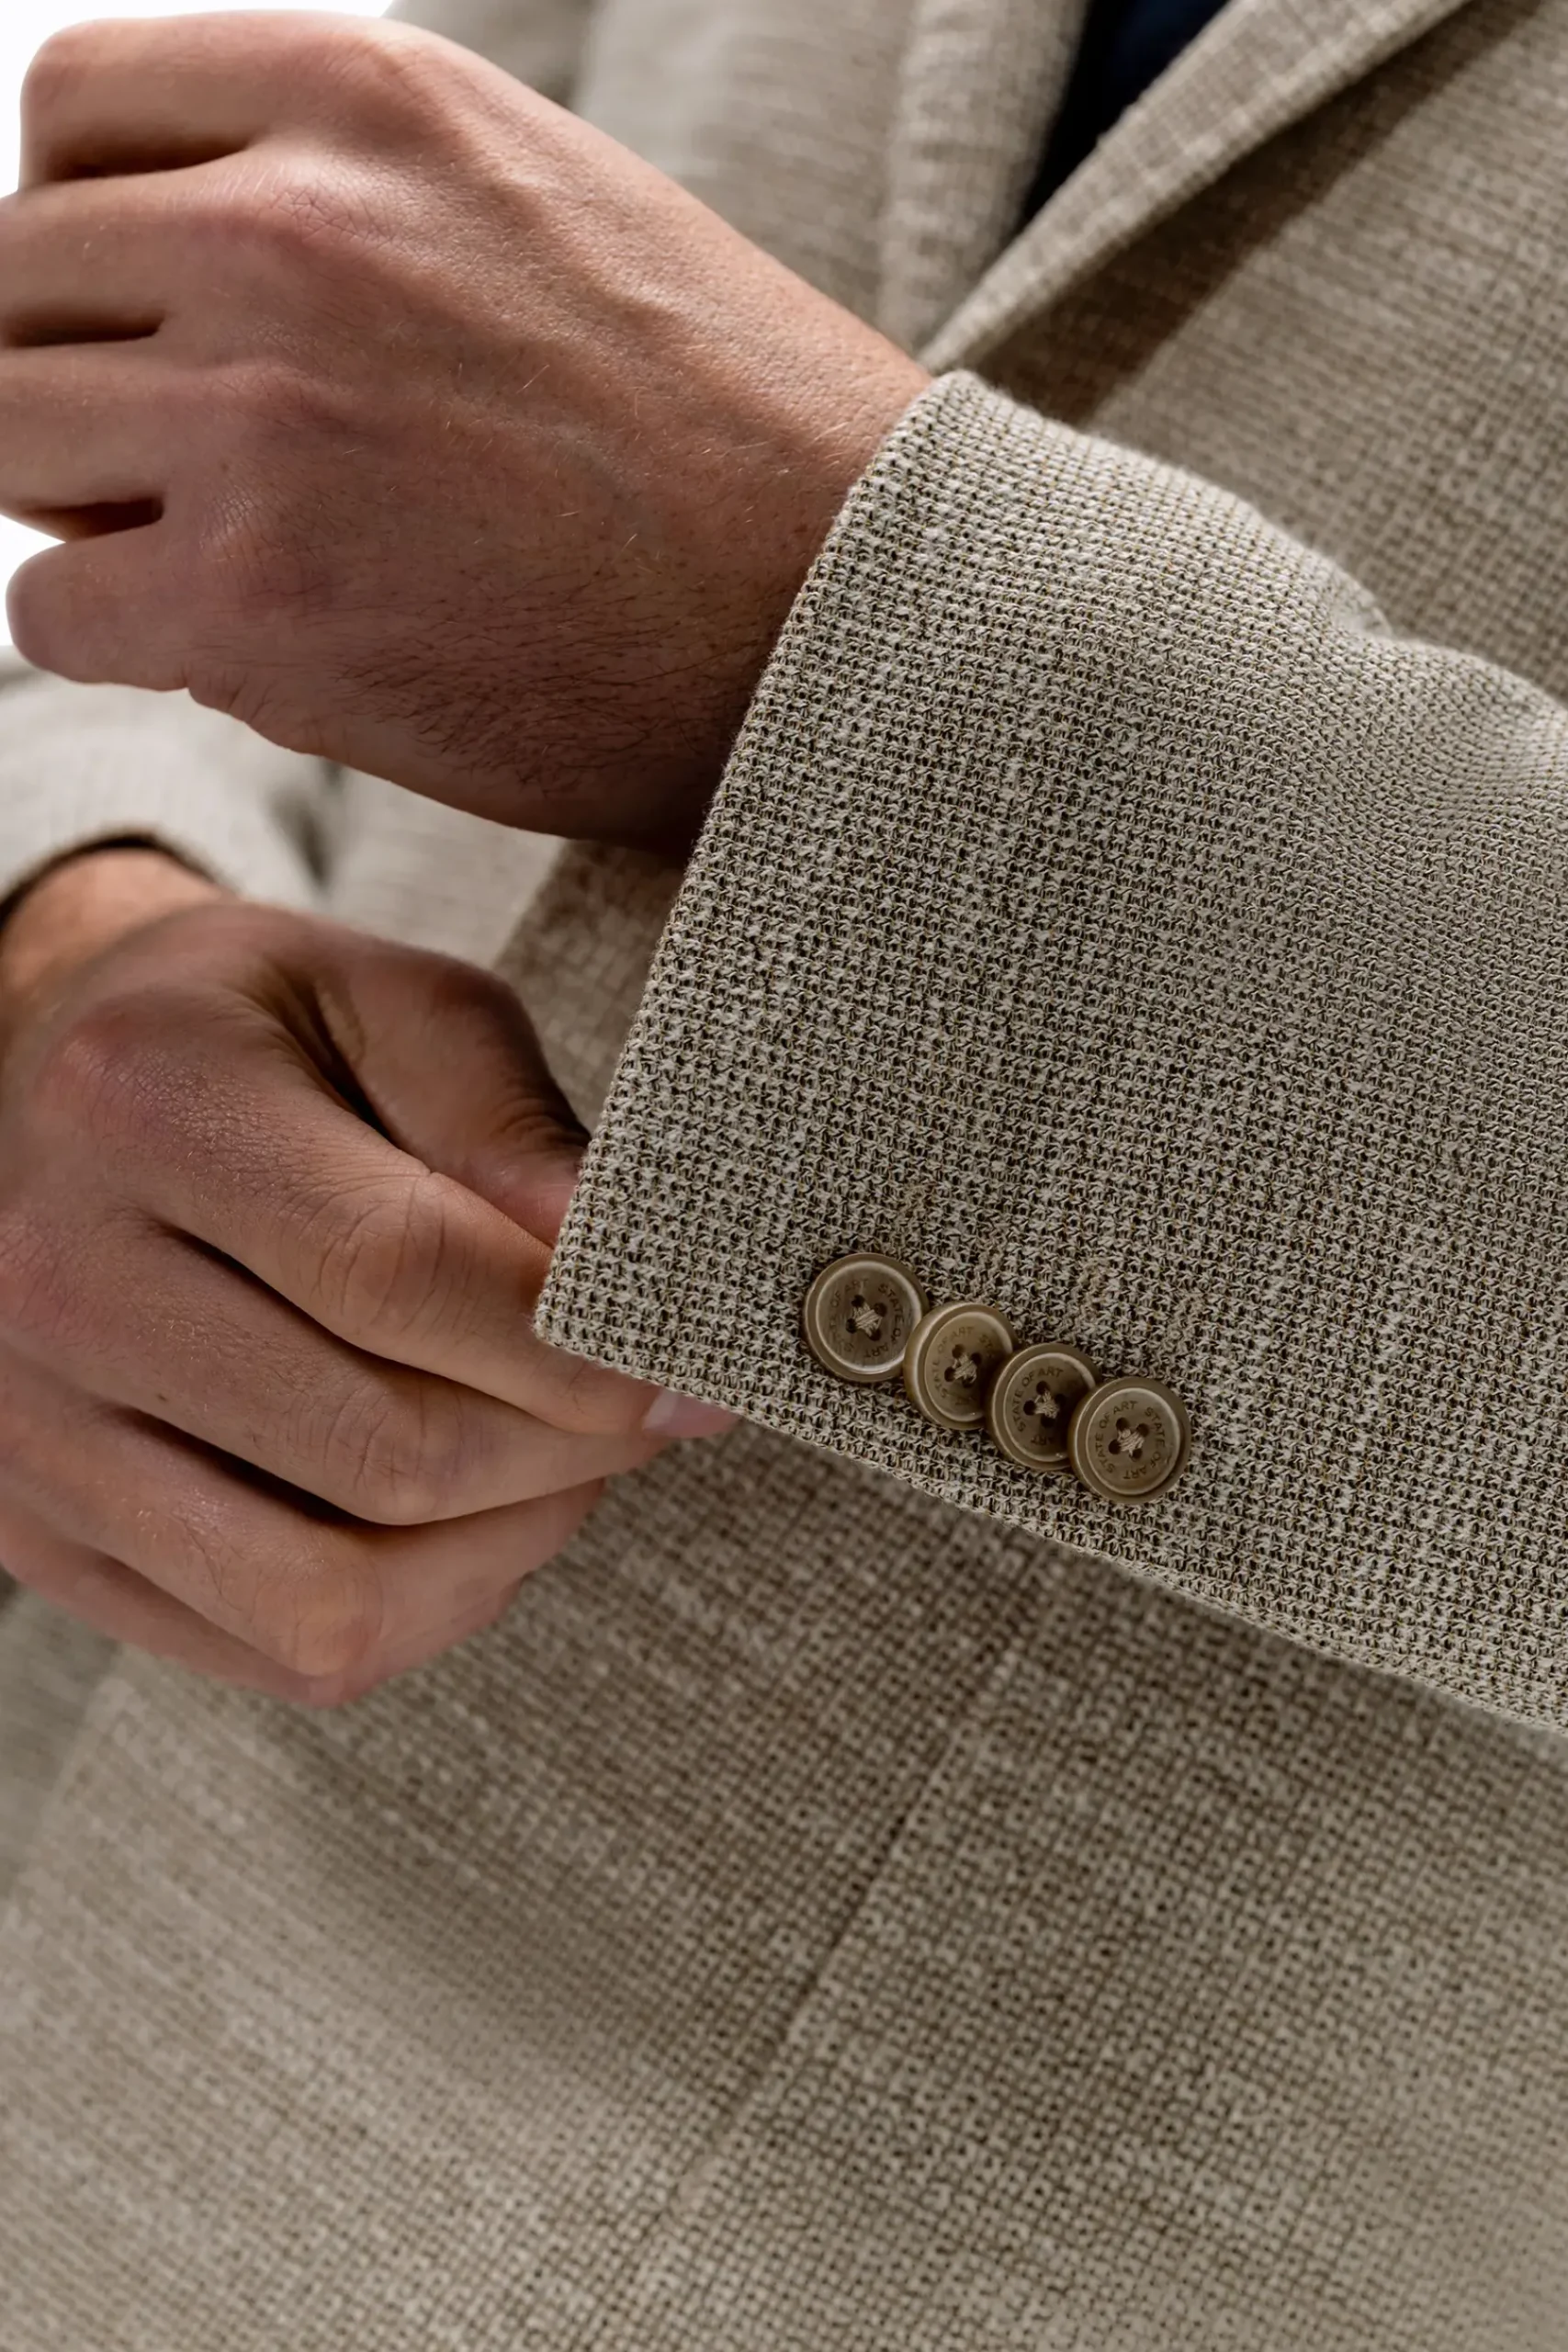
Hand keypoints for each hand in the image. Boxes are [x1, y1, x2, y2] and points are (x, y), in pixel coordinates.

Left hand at [0, 13, 928, 846]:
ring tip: (235, 559)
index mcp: (369, 98)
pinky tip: (255, 647)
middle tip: (193, 472)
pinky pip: (56, 606)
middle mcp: (293, 226)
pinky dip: (123, 637)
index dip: (86, 231)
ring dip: (94, 508)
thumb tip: (180, 259)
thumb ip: (358, 193)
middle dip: (82, 382)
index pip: (71, 111)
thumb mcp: (547, 206)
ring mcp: (262, 413)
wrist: (853, 618)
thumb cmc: (732, 441)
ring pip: (11, 435)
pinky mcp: (259, 598)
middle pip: (18, 280)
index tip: (154, 323)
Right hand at [0, 848, 731, 1705]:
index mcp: (147, 1105)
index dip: (582, 1343)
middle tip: (648, 1404)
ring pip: (332, 1596)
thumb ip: (504, 1117)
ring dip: (503, 1547)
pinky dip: (424, 1609)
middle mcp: (56, 1280)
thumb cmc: (254, 1041)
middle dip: (570, 1447)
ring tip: (559, 1460)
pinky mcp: (50, 1538)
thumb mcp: (388, 1000)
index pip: (401, 1274)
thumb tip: (617, 1259)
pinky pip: (282, 1647)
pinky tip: (467, 1518)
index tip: (689, 1362)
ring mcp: (34, 1430)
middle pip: (385, 1450)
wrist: (49, 1094)